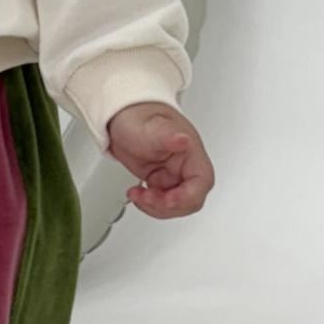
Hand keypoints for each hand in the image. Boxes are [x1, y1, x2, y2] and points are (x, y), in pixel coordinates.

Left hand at [105, 102, 214, 218]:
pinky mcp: (160, 181)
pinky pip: (162, 202)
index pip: (202, 182)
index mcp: (190, 152)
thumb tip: (184, 140)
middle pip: (190, 199)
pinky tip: (137, 194)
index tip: (168, 199)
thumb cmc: (139, 116)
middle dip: (168, 205)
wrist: (121, 117)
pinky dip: (149, 204)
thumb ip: (168, 136)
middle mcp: (185, 166)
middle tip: (147, 197)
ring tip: (138, 195)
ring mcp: (173, 175)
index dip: (188, 196)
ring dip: (156, 207)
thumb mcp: (151, 127)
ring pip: (176, 205)